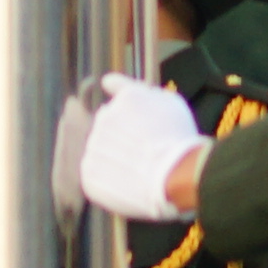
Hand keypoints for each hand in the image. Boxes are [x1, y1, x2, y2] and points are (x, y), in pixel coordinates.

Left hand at [71, 71, 209, 224]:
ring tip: (140, 170)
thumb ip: (143, 90)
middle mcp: (105, 117)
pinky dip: (110, 180)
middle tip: (143, 151)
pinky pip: (97, 175)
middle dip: (121, 133)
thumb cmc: (178, 139)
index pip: (112, 84)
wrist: (173, 175)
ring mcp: (94, 145)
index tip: (117, 99)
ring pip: (102, 149)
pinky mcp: (89, 174)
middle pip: (108, 122)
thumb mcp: (170, 102)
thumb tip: (110, 82)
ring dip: (115, 157)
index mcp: (126, 98)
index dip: (117, 94)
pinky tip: (130, 185)